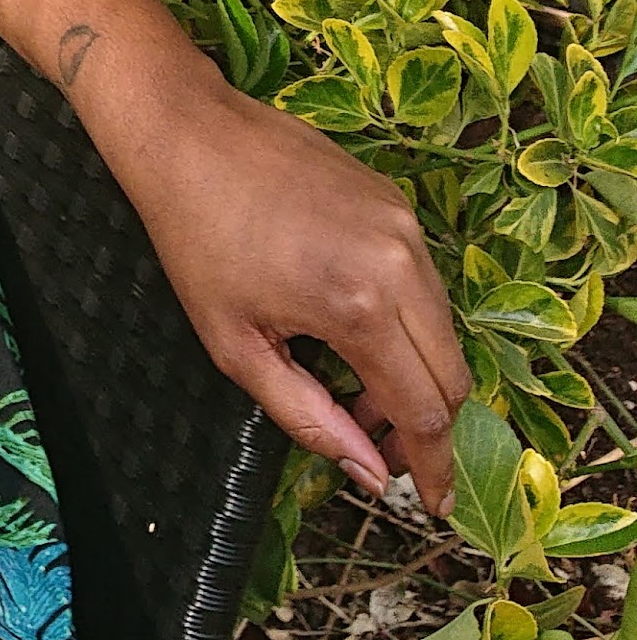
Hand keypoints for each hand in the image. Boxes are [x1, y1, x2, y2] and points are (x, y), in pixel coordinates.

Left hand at [127, 78, 469, 512]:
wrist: (189, 135)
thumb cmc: (197, 240)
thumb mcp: (237, 347)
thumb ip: (309, 418)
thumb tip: (370, 470)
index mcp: (360, 306)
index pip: (426, 409)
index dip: (432, 466)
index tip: (431, 504)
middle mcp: (401, 263)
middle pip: (451, 374)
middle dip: (427, 426)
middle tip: (383, 451)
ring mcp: (406, 225)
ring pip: (444, 328)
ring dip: (416, 374)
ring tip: (354, 391)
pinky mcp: (398, 200)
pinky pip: (425, 282)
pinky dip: (406, 323)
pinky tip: (353, 333)